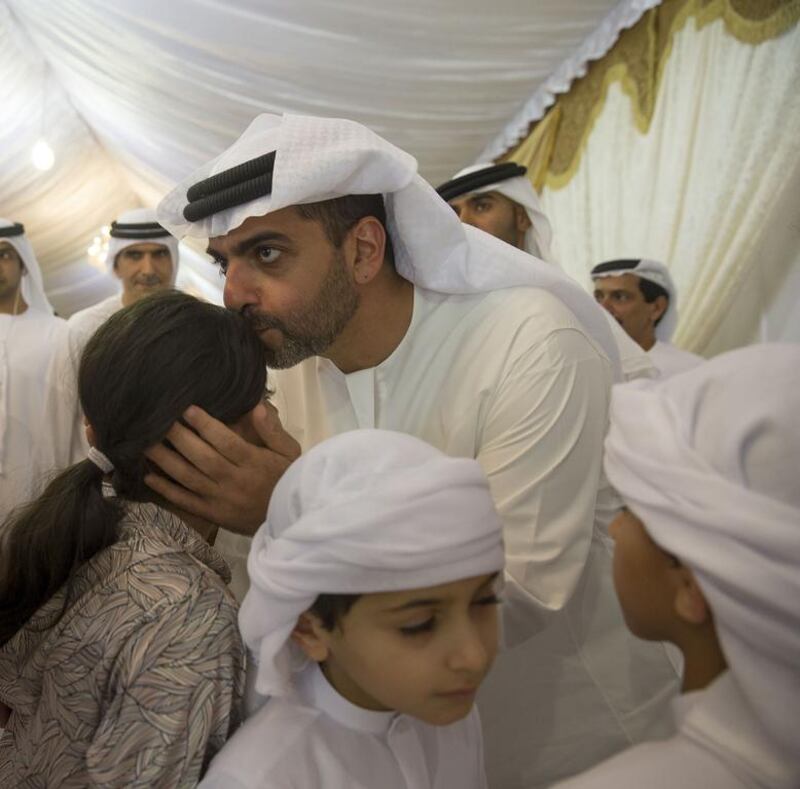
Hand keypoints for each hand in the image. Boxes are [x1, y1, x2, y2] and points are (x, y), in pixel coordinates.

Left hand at [144, 403, 299, 534]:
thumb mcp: (289, 453)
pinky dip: (167, 490)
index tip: (187, 409)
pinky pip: (186, 501)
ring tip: (146, 443)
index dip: (205, 425)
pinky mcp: (213, 515)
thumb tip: (257, 407)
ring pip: (189, 478)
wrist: (288, 521)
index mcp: (254, 463)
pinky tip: (149, 477)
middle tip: (160, 420)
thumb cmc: (287, 480)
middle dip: (180, 437)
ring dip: (166, 460)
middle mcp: (235, 481)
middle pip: (203, 457)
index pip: (226, 442)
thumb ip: (273, 431)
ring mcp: (221, 500)